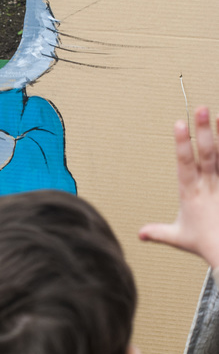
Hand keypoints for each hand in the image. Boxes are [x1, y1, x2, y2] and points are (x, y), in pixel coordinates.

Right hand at [139, 107, 218, 267]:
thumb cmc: (206, 244)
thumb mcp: (178, 237)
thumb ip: (158, 232)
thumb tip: (140, 233)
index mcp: (190, 194)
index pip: (184, 164)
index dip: (181, 144)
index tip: (179, 124)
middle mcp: (208, 186)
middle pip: (206, 155)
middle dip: (203, 132)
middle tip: (201, 109)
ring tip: (217, 115)